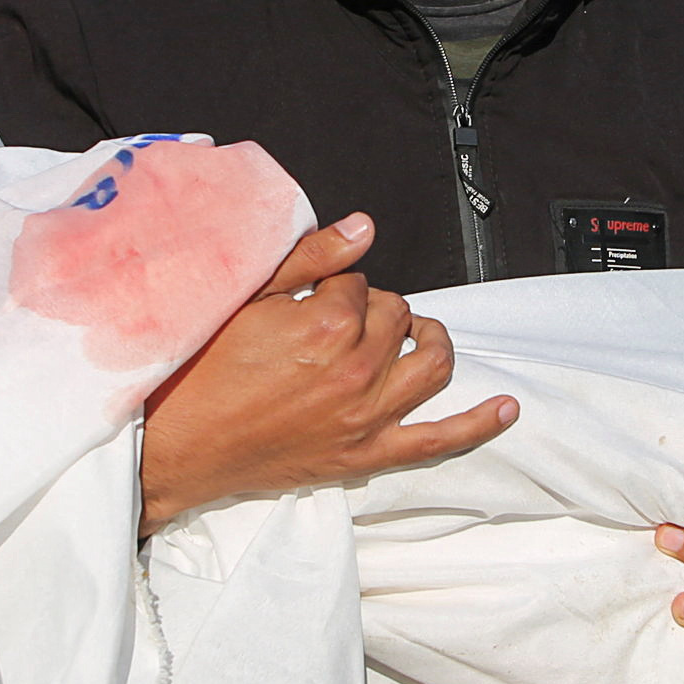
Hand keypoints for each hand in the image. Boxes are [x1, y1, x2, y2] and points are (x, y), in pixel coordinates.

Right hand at [135, 215, 515, 536]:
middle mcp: (355, 370)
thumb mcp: (247, 300)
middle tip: (345, 317)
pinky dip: (477, 425)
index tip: (315, 297)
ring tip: (419, 335)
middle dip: (378, 309)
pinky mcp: (365, 455)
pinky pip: (436, 441)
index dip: (339, 286)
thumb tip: (364, 228)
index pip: (361, 284)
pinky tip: (507, 409)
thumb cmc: (202, 371)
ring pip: (432, 365)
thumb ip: (311, 260)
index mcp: (326, 324)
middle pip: (398, 317)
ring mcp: (366, 416)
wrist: (176, 445)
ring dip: (432, 342)